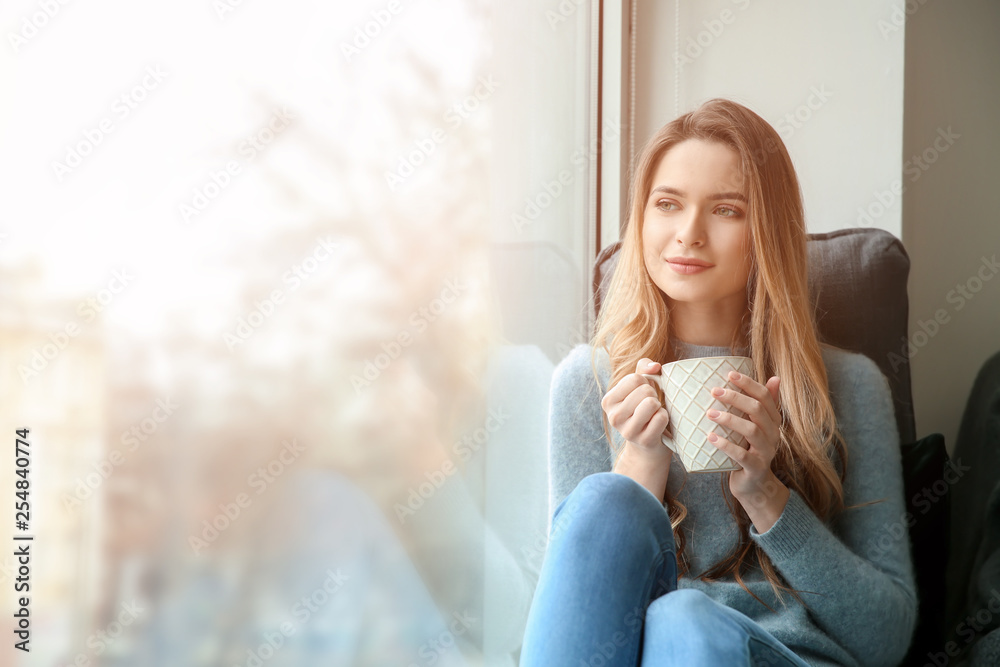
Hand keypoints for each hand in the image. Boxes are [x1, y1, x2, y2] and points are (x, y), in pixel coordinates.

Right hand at [601, 358, 672, 459]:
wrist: (647, 444)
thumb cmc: (642, 408)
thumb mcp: (639, 386)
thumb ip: (644, 368)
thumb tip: (655, 366)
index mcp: (608, 401)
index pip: (634, 379)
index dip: (645, 382)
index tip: (642, 394)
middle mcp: (614, 417)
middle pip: (645, 390)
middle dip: (653, 394)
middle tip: (650, 406)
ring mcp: (628, 431)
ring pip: (651, 403)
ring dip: (658, 405)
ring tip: (653, 413)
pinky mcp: (644, 441)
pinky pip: (661, 417)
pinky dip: (665, 417)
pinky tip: (658, 424)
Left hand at [706, 371, 787, 522]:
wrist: (754, 485)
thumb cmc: (750, 450)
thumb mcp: (758, 427)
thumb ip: (764, 404)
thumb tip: (775, 377)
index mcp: (773, 422)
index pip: (765, 397)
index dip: (748, 384)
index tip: (729, 374)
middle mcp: (773, 435)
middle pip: (758, 410)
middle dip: (736, 398)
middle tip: (714, 391)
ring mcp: (766, 452)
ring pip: (752, 430)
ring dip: (729, 419)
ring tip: (709, 413)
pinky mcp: (756, 468)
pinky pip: (742, 455)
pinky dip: (726, 445)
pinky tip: (711, 437)